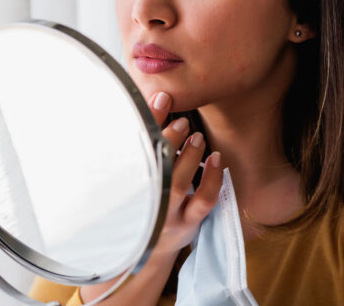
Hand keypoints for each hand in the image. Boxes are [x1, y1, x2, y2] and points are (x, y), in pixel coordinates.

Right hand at [148, 91, 223, 255]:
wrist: (147, 246)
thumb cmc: (143, 198)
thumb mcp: (139, 170)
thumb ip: (147, 138)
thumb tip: (159, 97)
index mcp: (126, 181)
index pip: (135, 146)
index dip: (149, 120)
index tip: (162, 98)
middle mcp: (144, 199)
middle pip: (155, 165)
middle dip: (169, 139)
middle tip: (182, 122)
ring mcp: (166, 213)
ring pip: (178, 183)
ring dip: (190, 156)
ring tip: (196, 137)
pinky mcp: (186, 224)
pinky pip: (203, 201)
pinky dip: (213, 178)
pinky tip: (217, 160)